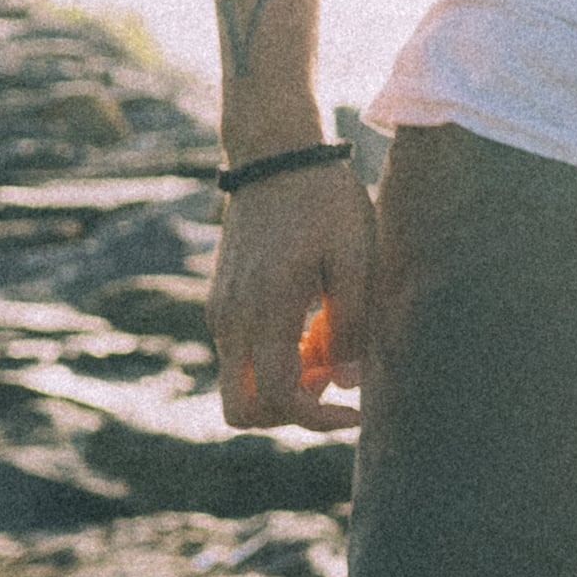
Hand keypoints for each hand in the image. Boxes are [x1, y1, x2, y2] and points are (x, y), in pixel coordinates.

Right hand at [210, 163, 372, 430]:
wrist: (277, 156)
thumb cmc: (326, 203)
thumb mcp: (355, 258)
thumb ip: (350, 325)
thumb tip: (346, 385)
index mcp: (265, 312)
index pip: (276, 399)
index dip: (316, 419)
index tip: (357, 411)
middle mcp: (230, 320)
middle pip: (241, 409)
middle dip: (289, 411)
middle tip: (334, 374)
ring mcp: (220, 311)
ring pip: (239, 384)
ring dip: (283, 381)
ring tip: (328, 337)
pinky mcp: (221, 300)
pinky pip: (240, 353)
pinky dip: (273, 357)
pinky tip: (311, 319)